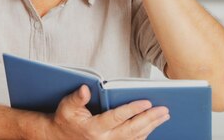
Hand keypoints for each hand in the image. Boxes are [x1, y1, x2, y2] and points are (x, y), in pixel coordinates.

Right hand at [46, 85, 169, 139]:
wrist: (59, 138)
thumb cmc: (65, 119)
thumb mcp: (66, 106)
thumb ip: (77, 98)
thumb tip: (85, 89)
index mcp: (93, 128)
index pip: (117, 118)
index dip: (132, 109)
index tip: (146, 102)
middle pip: (132, 130)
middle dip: (149, 119)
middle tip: (164, 110)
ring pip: (135, 138)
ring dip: (151, 126)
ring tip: (163, 116)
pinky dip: (144, 135)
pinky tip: (152, 126)